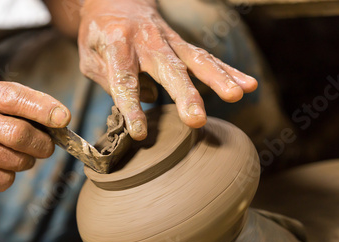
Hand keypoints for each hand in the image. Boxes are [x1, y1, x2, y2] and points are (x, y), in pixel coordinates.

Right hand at [0, 79, 69, 197]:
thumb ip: (19, 104)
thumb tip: (60, 120)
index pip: (12, 98)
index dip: (42, 108)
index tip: (64, 118)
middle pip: (19, 135)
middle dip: (42, 144)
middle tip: (47, 147)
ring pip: (16, 161)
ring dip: (25, 161)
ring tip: (12, 154)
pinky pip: (4, 180)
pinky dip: (8, 176)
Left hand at [78, 0, 257, 139]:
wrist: (114, 1)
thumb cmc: (99, 36)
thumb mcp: (90, 58)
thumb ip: (111, 81)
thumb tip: (146, 101)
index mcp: (117, 44)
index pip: (125, 80)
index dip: (132, 107)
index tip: (140, 132)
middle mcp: (147, 40)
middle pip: (169, 68)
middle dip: (185, 95)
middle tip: (196, 119)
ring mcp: (168, 40)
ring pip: (196, 59)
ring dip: (218, 79)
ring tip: (237, 95)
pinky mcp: (182, 43)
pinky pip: (206, 57)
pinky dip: (228, 70)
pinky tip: (248, 85)